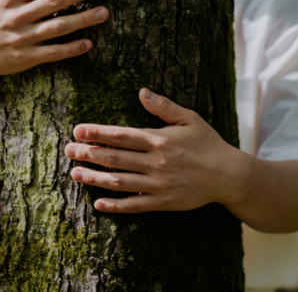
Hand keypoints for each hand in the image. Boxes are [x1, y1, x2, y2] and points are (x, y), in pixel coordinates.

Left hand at [64, 88, 249, 212]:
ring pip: (119, 182)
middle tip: (68, 151)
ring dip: (95, 178)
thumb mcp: (190, 119)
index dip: (97, 133)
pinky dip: (115, 206)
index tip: (77, 131)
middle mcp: (155, 162)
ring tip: (75, 174)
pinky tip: (98, 203)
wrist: (229, 176)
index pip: (121, 135)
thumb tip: (142, 92)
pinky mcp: (163, 203)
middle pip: (114, 158)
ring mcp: (158, 184)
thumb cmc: (208, 144)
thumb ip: (164, 107)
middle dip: (88, 153)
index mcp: (159, 140)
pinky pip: (134, 205)